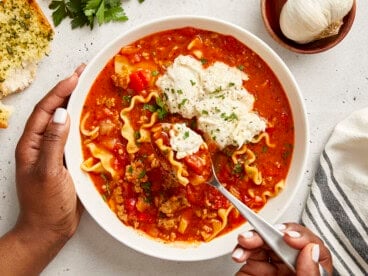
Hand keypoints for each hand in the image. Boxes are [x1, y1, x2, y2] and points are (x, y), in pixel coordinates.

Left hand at [0, 65, 84, 274]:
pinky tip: (94, 118)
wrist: (49, 229)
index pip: (44, 110)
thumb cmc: (45, 204)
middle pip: (54, 111)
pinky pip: (75, 136)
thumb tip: (61, 112)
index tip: (76, 76)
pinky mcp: (67, 160)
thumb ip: (53, 143)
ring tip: (90, 89)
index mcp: (31, 144)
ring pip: (65, 122)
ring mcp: (54, 151)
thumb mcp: (48, 173)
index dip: (60, 91)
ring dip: (77, 104)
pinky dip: (84, 123)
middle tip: (85, 74)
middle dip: (68, 91)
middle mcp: (41, 144)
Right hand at [232, 223, 332, 275]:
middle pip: (286, 239)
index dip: (302, 237)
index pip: (315, 248)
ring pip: (266, 240)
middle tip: (263, 234)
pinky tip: (239, 253)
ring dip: (253, 236)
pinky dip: (241, 248)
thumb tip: (312, 251)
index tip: (289, 237)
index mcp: (311, 274)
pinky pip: (248, 251)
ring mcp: (273, 268)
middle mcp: (293, 269)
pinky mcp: (254, 268)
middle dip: (271, 232)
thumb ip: (310, 274)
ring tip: (245, 241)